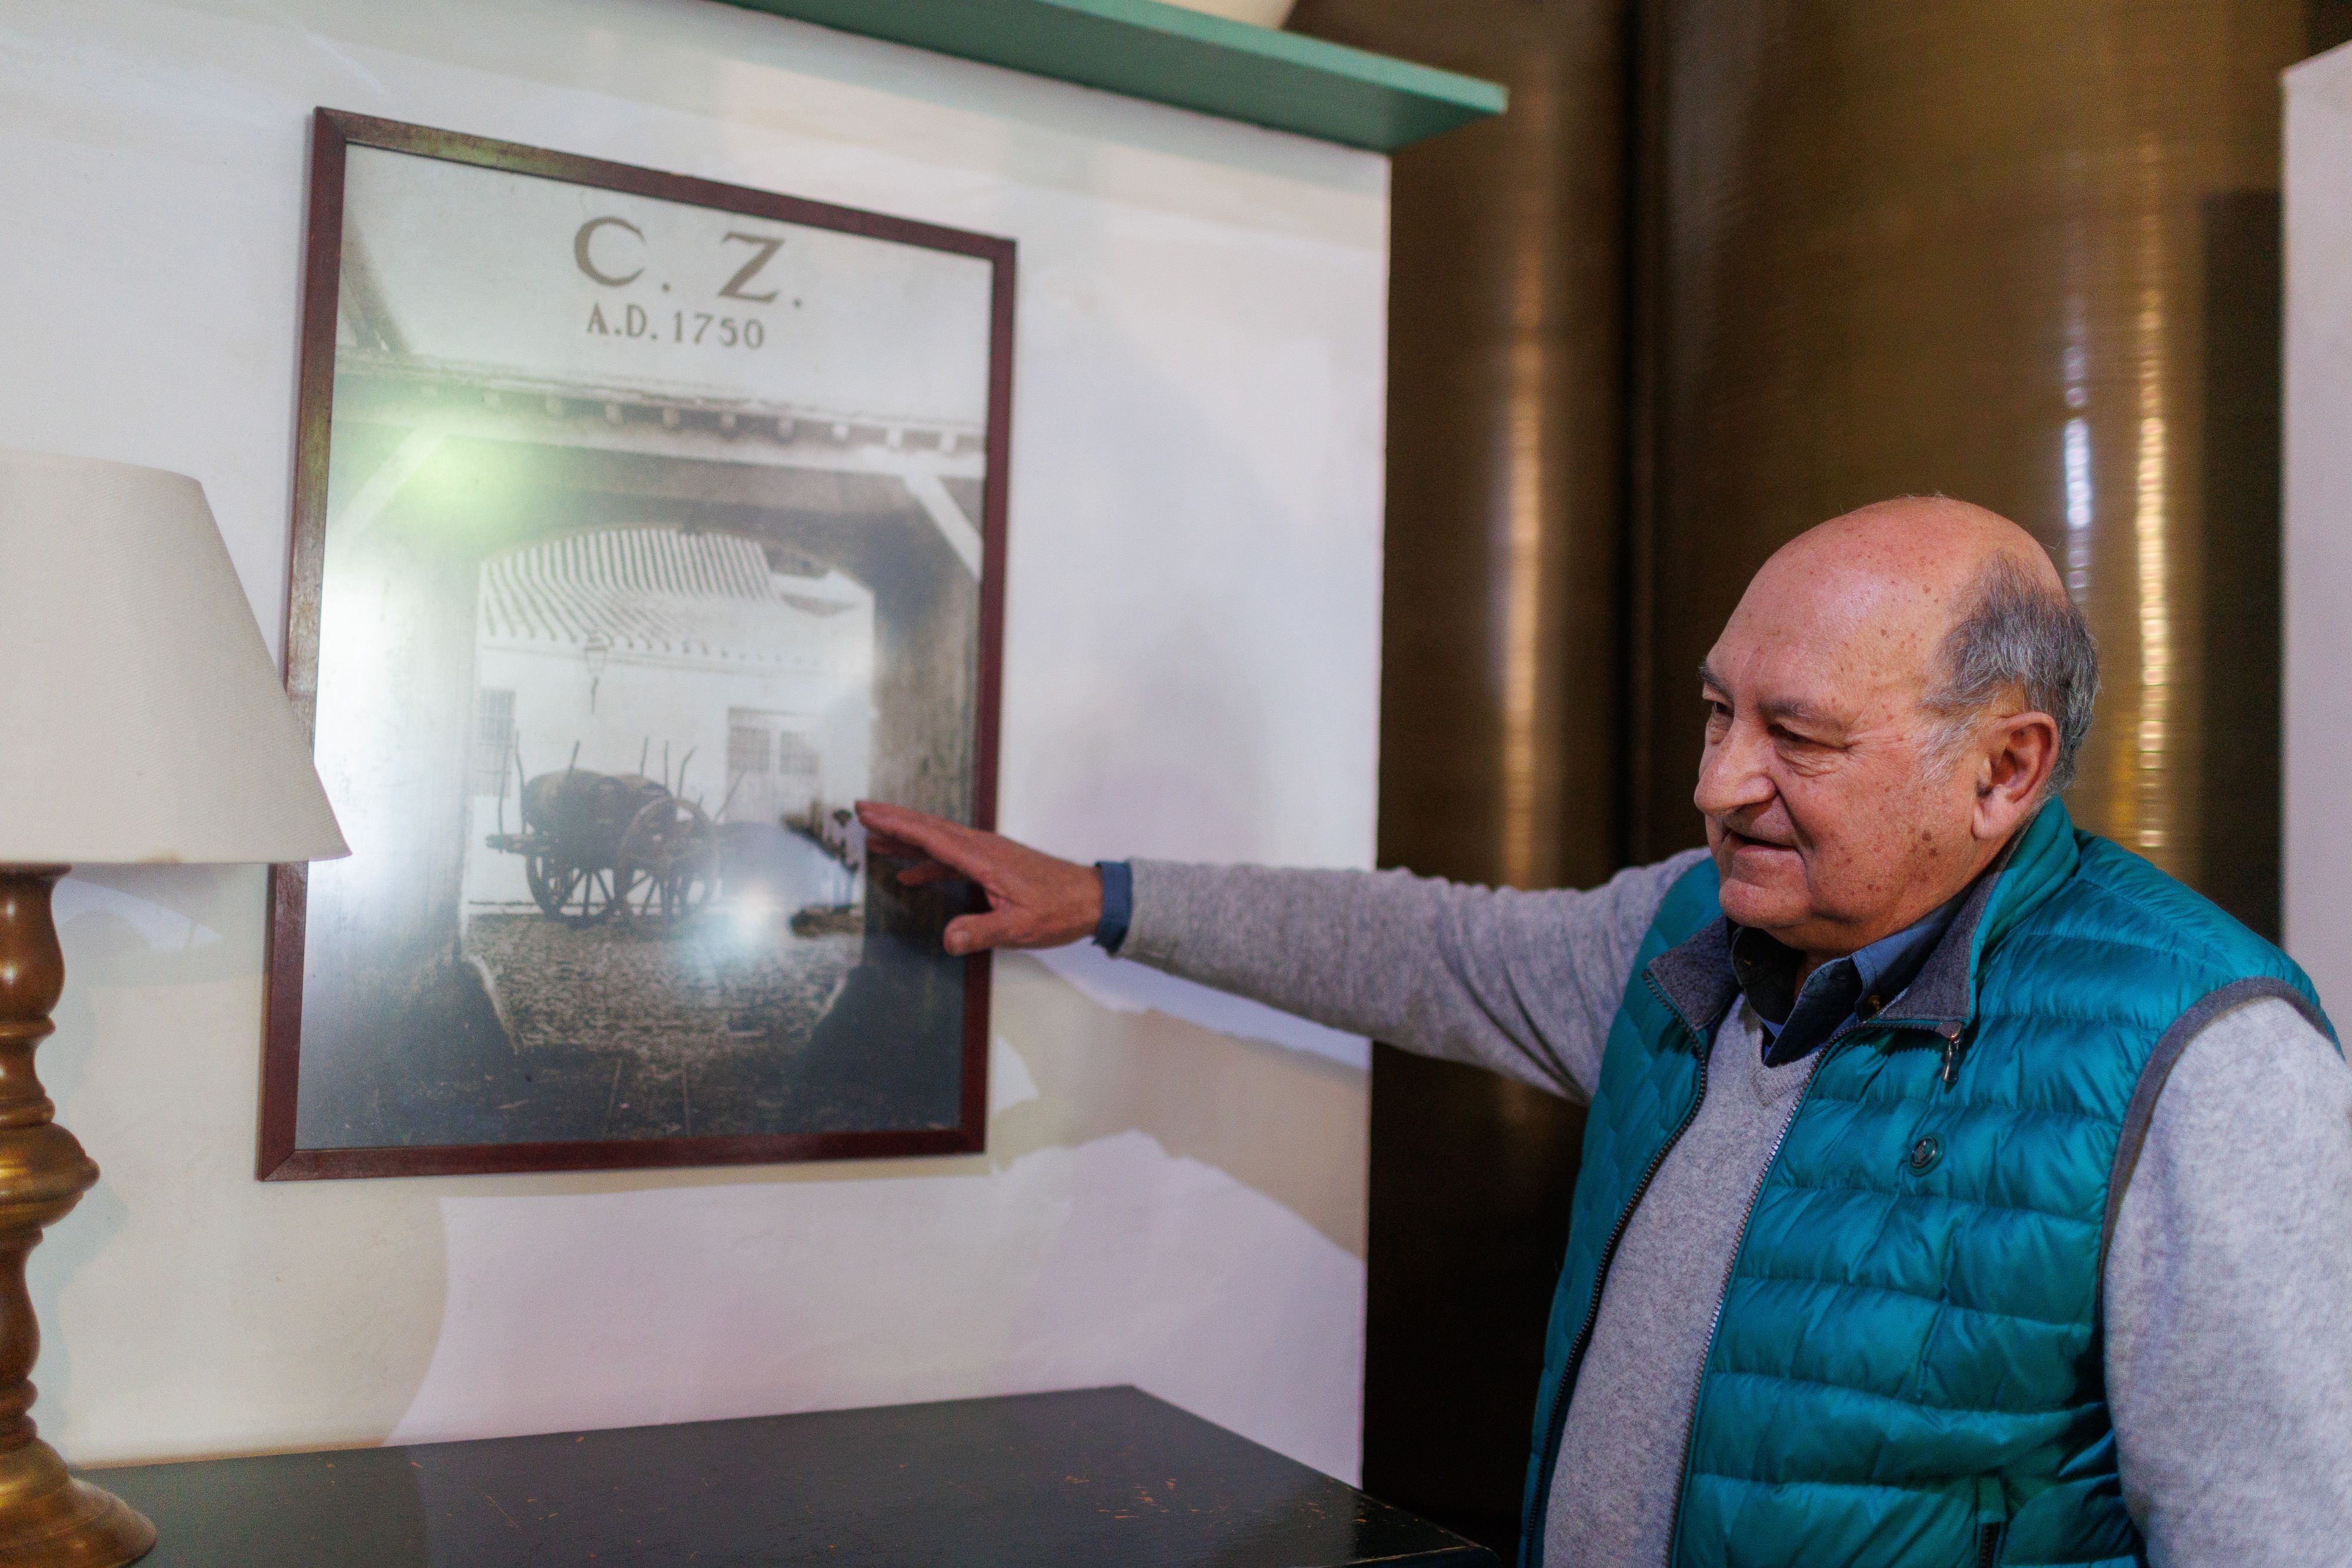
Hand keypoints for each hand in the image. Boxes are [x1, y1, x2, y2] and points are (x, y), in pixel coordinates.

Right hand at [855, 800, 1104, 956]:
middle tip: (860, 809)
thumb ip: (982, 932)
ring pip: (938, 841)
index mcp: (985, 858)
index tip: (868, 813)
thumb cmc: (1060, 911)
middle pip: (930, 829)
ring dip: (906, 839)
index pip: (932, 836)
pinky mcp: (993, 866)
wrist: (1091, 899)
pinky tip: (909, 874)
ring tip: (873, 838)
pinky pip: (951, 859)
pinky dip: (927, 863)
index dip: (897, 825)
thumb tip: (948, 939)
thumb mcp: (1020, 928)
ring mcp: (988, 855)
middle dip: (894, 820)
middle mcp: (983, 849)